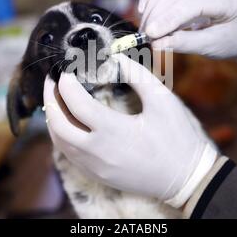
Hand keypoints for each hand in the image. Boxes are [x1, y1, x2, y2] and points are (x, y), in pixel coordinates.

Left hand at [43, 54, 217, 207]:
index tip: (66, 70)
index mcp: (113, 131)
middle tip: (51, 81)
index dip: (66, 83)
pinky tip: (69, 122)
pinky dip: (62, 135)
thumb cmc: (177, 138)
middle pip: (58, 124)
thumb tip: (115, 58)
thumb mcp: (162, 100)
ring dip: (53, 118)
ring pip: (60, 142)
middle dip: (50, 99)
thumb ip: (137, 75)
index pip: (76, 103)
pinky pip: (70, 154)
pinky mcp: (97, 176)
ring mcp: (95, 167)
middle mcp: (97, 152)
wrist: (186, 178)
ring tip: (57, 98)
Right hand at [139, 0, 236, 63]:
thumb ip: (186, 43)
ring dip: (153, 1)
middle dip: (159, 11)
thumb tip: (156, 43)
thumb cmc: (232, 40)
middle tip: (145, 33)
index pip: (197, 0)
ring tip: (146, 24)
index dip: (171, 16)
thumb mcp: (213, 47)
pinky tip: (145, 6)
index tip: (151, 33)